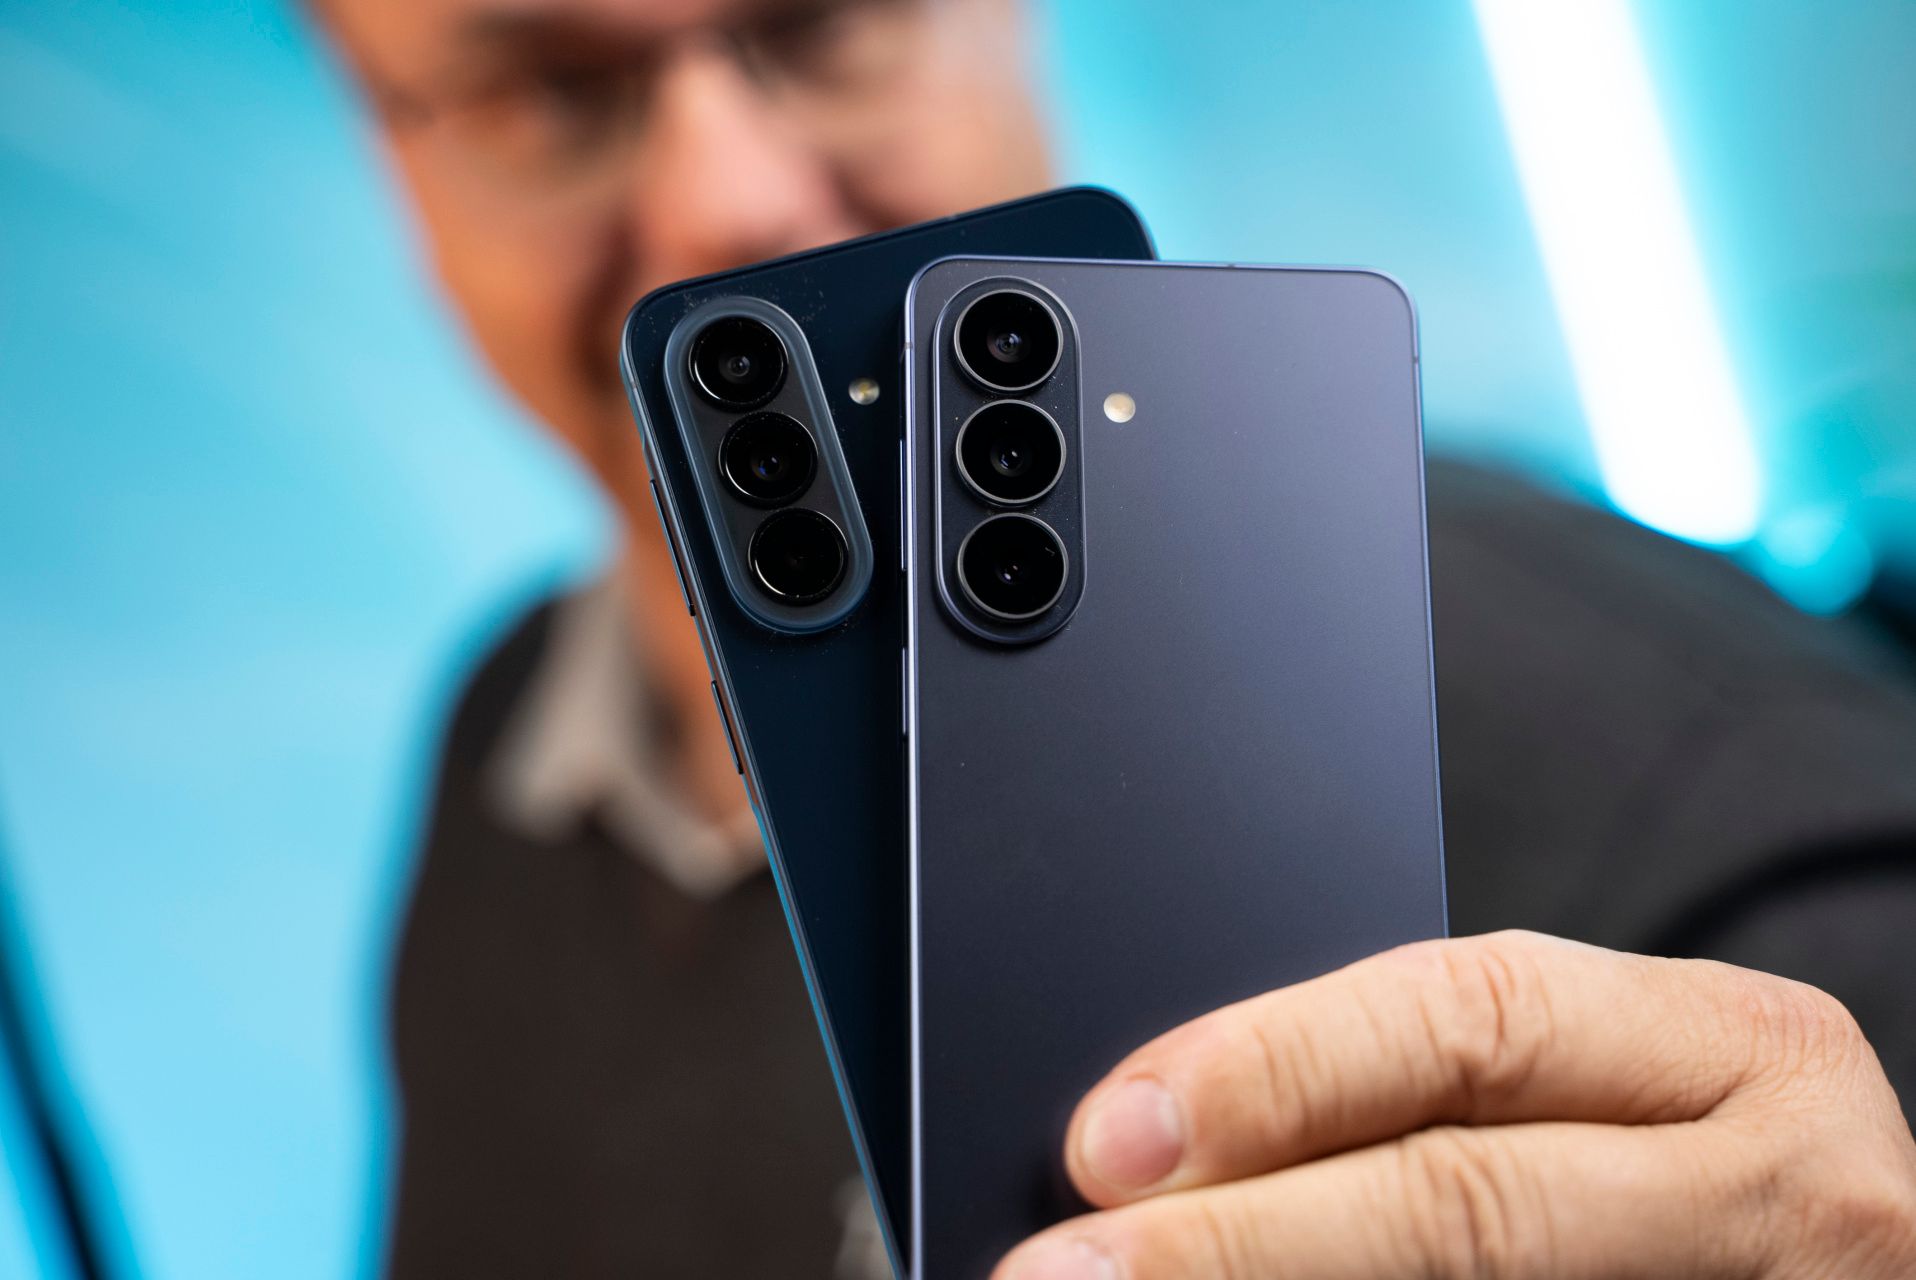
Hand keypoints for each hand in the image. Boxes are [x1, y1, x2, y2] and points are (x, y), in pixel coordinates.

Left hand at [994, 931, 1915, 1278]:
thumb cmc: (1711, 1182)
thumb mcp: (1613, 1095)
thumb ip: (1430, 1091)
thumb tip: (1167, 1138)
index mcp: (1737, 1051)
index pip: (1471, 1016)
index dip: (1275, 1069)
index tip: (1113, 1134)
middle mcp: (1789, 1184)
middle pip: (1467, 1197)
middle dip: (1240, 1243)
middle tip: (1069, 1273)